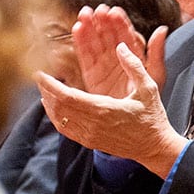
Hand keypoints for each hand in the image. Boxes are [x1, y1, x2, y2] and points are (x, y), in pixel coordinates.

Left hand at [36, 42, 184, 177]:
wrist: (154, 147)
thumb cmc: (153, 117)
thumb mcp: (149, 88)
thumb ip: (134, 66)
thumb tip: (121, 47)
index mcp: (105, 109)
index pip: (67, 96)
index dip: (49, 84)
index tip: (39, 72)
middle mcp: (93, 124)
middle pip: (58, 106)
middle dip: (45, 90)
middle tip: (39, 76)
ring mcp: (89, 135)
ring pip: (58, 119)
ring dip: (48, 103)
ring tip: (45, 88)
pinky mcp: (89, 142)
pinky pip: (65, 129)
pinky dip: (55, 117)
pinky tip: (54, 107)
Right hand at [73, 5, 167, 92]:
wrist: (135, 124)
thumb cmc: (150, 101)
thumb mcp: (156, 74)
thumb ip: (157, 52)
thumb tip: (162, 29)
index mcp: (136, 57)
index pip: (127, 35)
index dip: (120, 23)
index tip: (114, 11)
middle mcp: (119, 59)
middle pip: (109, 36)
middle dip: (102, 22)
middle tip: (96, 10)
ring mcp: (105, 67)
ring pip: (96, 43)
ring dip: (90, 28)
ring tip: (84, 15)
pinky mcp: (93, 76)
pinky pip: (86, 57)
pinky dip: (81, 43)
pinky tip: (77, 29)